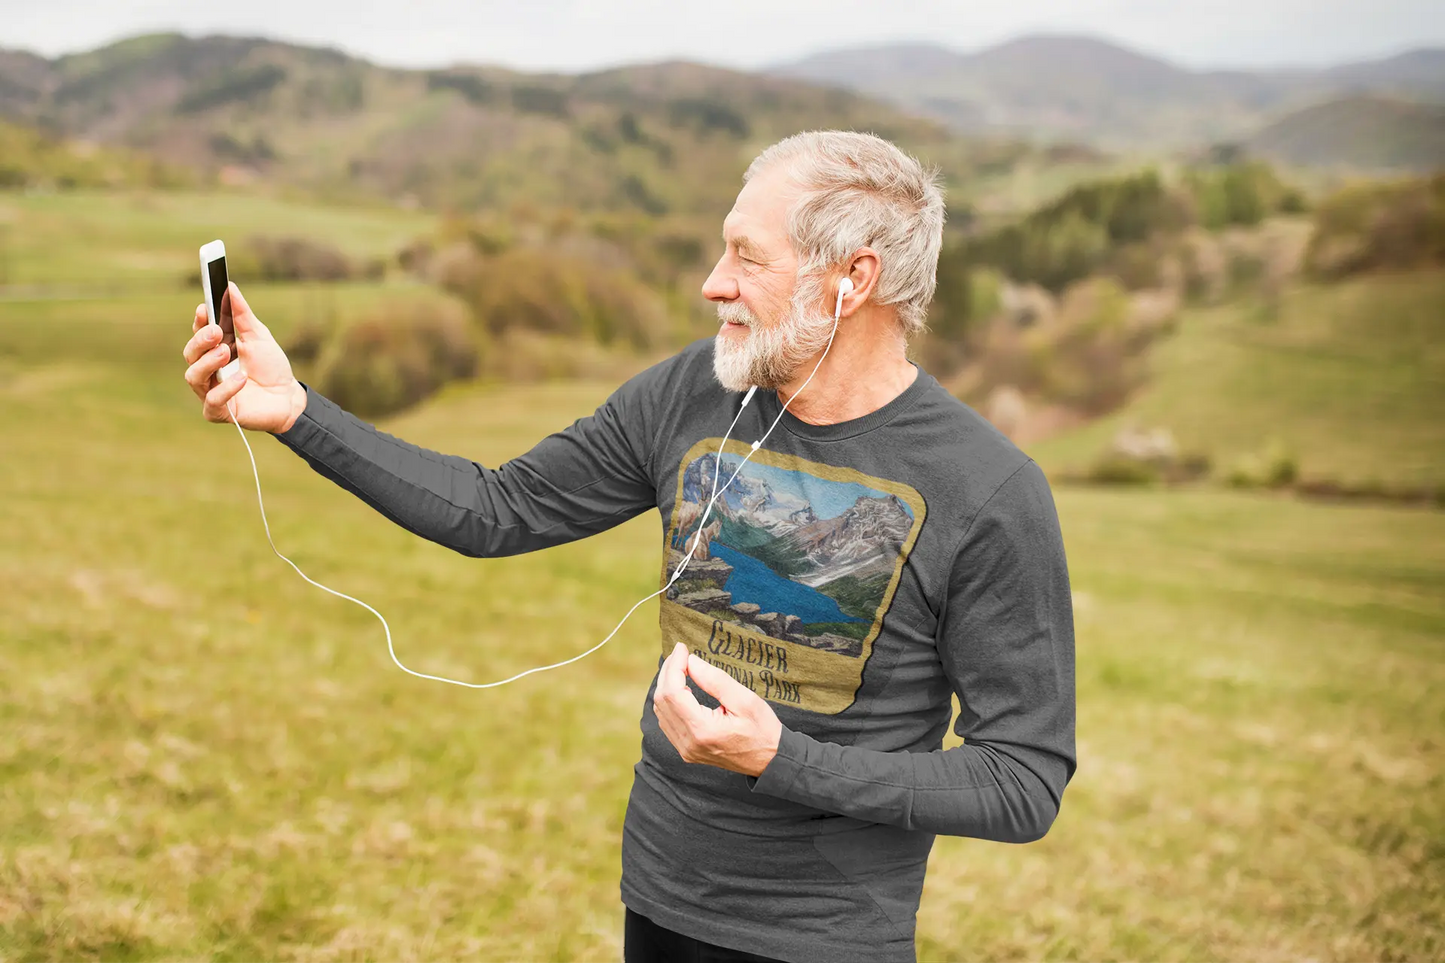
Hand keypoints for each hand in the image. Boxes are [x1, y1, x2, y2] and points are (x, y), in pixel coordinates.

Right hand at [182, 282, 306, 432]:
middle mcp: (208, 370)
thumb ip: (243, 315)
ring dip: (208, 362)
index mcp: (215, 350)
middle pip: (190, 353)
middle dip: (201, 341)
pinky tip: (241, 378)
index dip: (200, 321)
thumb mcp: (259, 337)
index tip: (205, 308)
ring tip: (226, 352)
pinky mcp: (219, 412)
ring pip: (193, 376)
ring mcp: (210, 391)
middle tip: (217, 331)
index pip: (199, 334)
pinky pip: (212, 400)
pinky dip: (226, 388)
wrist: (290, 399)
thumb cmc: (271, 367)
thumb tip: (230, 287)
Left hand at [652, 642, 782, 776]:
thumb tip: (691, 661)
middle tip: (680, 654)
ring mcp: (686, 749)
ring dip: (666, 686)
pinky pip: (667, 722)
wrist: (770, 760)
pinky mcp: (687, 750)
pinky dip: (669, 701)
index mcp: (702, 730)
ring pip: (661, 711)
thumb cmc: (762, 729)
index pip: (673, 692)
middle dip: (668, 673)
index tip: (682, 648)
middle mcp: (689, 742)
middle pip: (662, 701)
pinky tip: (680, 688)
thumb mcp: (745, 700)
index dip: (674, 666)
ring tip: (679, 667)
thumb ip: (715, 680)